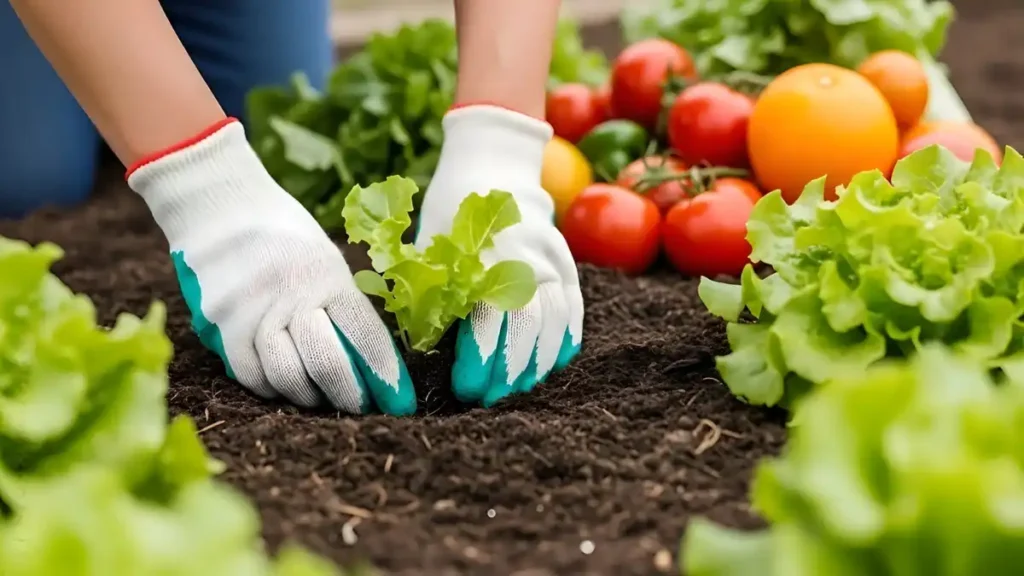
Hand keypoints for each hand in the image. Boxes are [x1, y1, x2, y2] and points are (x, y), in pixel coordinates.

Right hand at [127, 119, 414, 414]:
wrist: (220, 205)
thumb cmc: (284, 235)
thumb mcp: (326, 260)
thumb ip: (343, 305)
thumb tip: (370, 359)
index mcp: (329, 277)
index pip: (366, 337)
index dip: (386, 377)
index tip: (400, 403)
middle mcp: (293, 296)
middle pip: (327, 364)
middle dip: (350, 397)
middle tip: (359, 408)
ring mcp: (254, 313)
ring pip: (287, 377)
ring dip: (309, 397)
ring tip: (320, 397)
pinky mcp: (222, 326)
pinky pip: (251, 375)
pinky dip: (272, 388)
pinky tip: (284, 385)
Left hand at [416, 105, 583, 406]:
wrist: (496, 165)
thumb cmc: (451, 210)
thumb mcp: (431, 243)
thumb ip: (431, 290)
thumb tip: (427, 345)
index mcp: (489, 252)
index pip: (491, 317)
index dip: (480, 357)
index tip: (463, 385)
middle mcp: (528, 258)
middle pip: (527, 328)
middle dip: (506, 371)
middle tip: (484, 398)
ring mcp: (554, 261)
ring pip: (554, 324)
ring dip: (535, 365)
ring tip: (514, 391)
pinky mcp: (568, 265)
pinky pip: (573, 312)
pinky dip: (563, 343)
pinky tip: (548, 368)